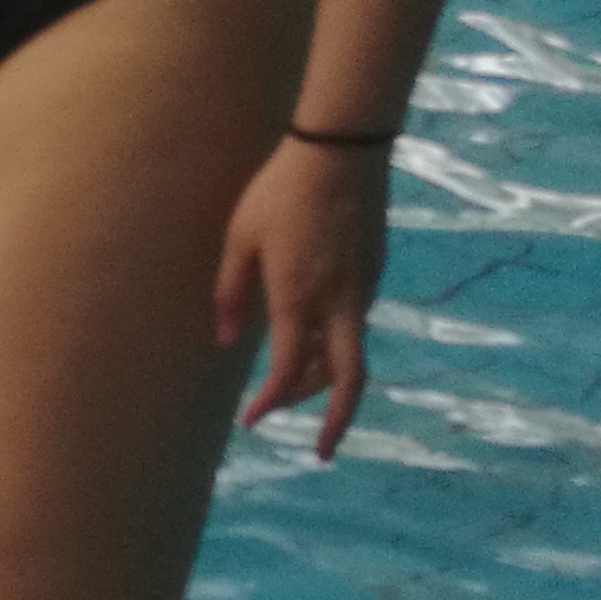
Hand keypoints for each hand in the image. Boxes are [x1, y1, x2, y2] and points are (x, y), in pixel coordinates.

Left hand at [217, 135, 389, 461]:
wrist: (343, 149)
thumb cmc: (280, 190)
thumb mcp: (238, 239)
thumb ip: (228, 293)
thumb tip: (225, 341)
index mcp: (299, 298)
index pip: (289, 372)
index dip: (269, 402)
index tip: (251, 421)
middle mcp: (340, 301)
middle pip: (347, 378)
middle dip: (336, 420)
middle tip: (320, 451)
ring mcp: (363, 287)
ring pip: (352, 352)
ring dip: (327, 380)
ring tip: (295, 393)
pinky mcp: (375, 271)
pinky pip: (356, 323)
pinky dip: (336, 346)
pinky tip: (312, 342)